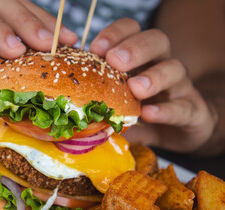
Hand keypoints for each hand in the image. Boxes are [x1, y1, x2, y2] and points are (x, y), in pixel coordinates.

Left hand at [90, 18, 216, 152]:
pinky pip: (184, 107)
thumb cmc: (142, 109)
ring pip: (175, 69)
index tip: (96, 48)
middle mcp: (161, 65)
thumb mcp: (117, 100)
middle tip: (115, 61)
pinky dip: (167, 110)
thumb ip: (98, 99)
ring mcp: (179, 87)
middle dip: (135, 48)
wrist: (182, 129)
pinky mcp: (192, 111)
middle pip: (157, 41)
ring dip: (154, 77)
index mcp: (141, 57)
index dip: (115, 34)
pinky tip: (149, 114)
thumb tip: (66, 106)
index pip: (132, 31)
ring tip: (135, 88)